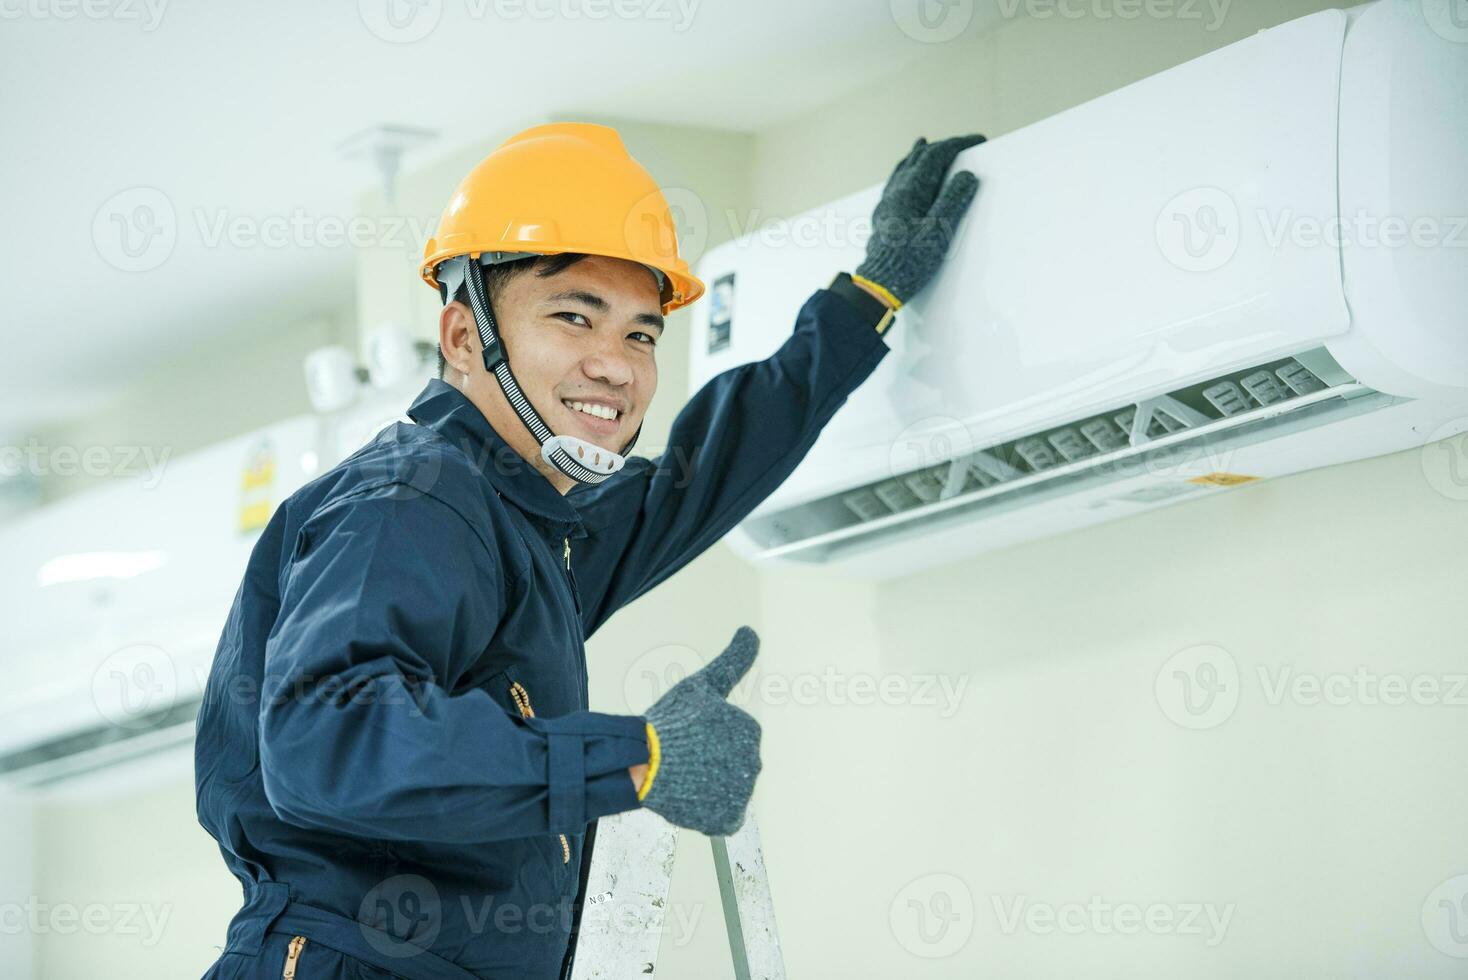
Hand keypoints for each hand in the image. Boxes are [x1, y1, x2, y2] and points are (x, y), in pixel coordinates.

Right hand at [639, 627, 761, 836]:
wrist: (642, 762)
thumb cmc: (669, 722)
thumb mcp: (703, 684)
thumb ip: (734, 659)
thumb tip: (751, 631)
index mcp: (750, 731)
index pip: (728, 739)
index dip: (701, 738)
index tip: (685, 736)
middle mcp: (753, 762)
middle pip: (727, 766)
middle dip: (705, 763)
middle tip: (679, 758)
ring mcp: (741, 794)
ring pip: (723, 790)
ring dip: (704, 786)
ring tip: (679, 777)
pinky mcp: (728, 819)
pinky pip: (722, 818)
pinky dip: (706, 812)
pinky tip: (688, 799)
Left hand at [854, 134, 984, 306]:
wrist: (880, 284)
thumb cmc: (909, 261)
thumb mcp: (939, 231)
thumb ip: (953, 200)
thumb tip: (967, 176)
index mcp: (910, 191)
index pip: (936, 156)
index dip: (958, 144)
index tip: (977, 140)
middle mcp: (896, 192)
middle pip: (920, 158)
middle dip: (942, 147)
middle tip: (961, 144)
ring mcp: (887, 203)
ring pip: (903, 168)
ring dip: (919, 155)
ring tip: (923, 142)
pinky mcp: (884, 215)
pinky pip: (894, 183)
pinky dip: (904, 170)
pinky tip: (902, 174)